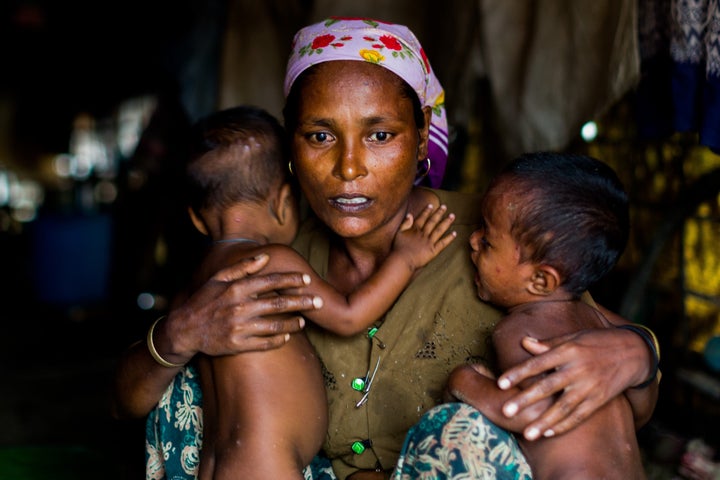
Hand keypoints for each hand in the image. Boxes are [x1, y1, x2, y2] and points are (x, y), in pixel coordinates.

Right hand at [161, 253, 319, 362]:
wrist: (184, 330)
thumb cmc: (204, 300)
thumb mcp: (218, 278)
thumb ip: (242, 267)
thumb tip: (265, 256)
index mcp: (236, 289)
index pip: (270, 281)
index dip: (291, 280)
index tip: (306, 280)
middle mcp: (240, 308)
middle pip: (279, 304)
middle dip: (302, 302)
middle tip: (319, 301)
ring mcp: (239, 328)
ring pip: (275, 326)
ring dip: (293, 324)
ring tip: (304, 321)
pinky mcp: (237, 345)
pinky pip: (264, 344)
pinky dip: (278, 340)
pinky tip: (287, 336)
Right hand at [393, 204, 455, 268]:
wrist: (403, 260)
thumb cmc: (398, 248)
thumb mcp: (399, 233)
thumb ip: (405, 224)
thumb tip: (410, 215)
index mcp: (415, 229)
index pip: (422, 218)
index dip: (427, 211)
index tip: (432, 205)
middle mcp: (424, 234)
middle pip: (433, 221)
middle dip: (439, 213)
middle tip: (445, 207)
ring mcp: (429, 241)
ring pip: (440, 230)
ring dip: (446, 222)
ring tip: (452, 216)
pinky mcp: (433, 250)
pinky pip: (443, 243)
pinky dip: (449, 238)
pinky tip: (454, 233)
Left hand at [496, 328, 651, 439]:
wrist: (633, 352)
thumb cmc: (596, 341)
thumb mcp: (573, 337)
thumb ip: (548, 343)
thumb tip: (524, 342)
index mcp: (568, 350)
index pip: (538, 363)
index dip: (519, 373)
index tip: (500, 383)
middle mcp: (578, 369)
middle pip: (548, 387)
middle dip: (526, 400)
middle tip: (506, 411)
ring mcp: (590, 386)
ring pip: (564, 407)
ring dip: (544, 421)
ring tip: (527, 434)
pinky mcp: (599, 399)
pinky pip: (580, 416)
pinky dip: (564, 425)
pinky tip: (549, 433)